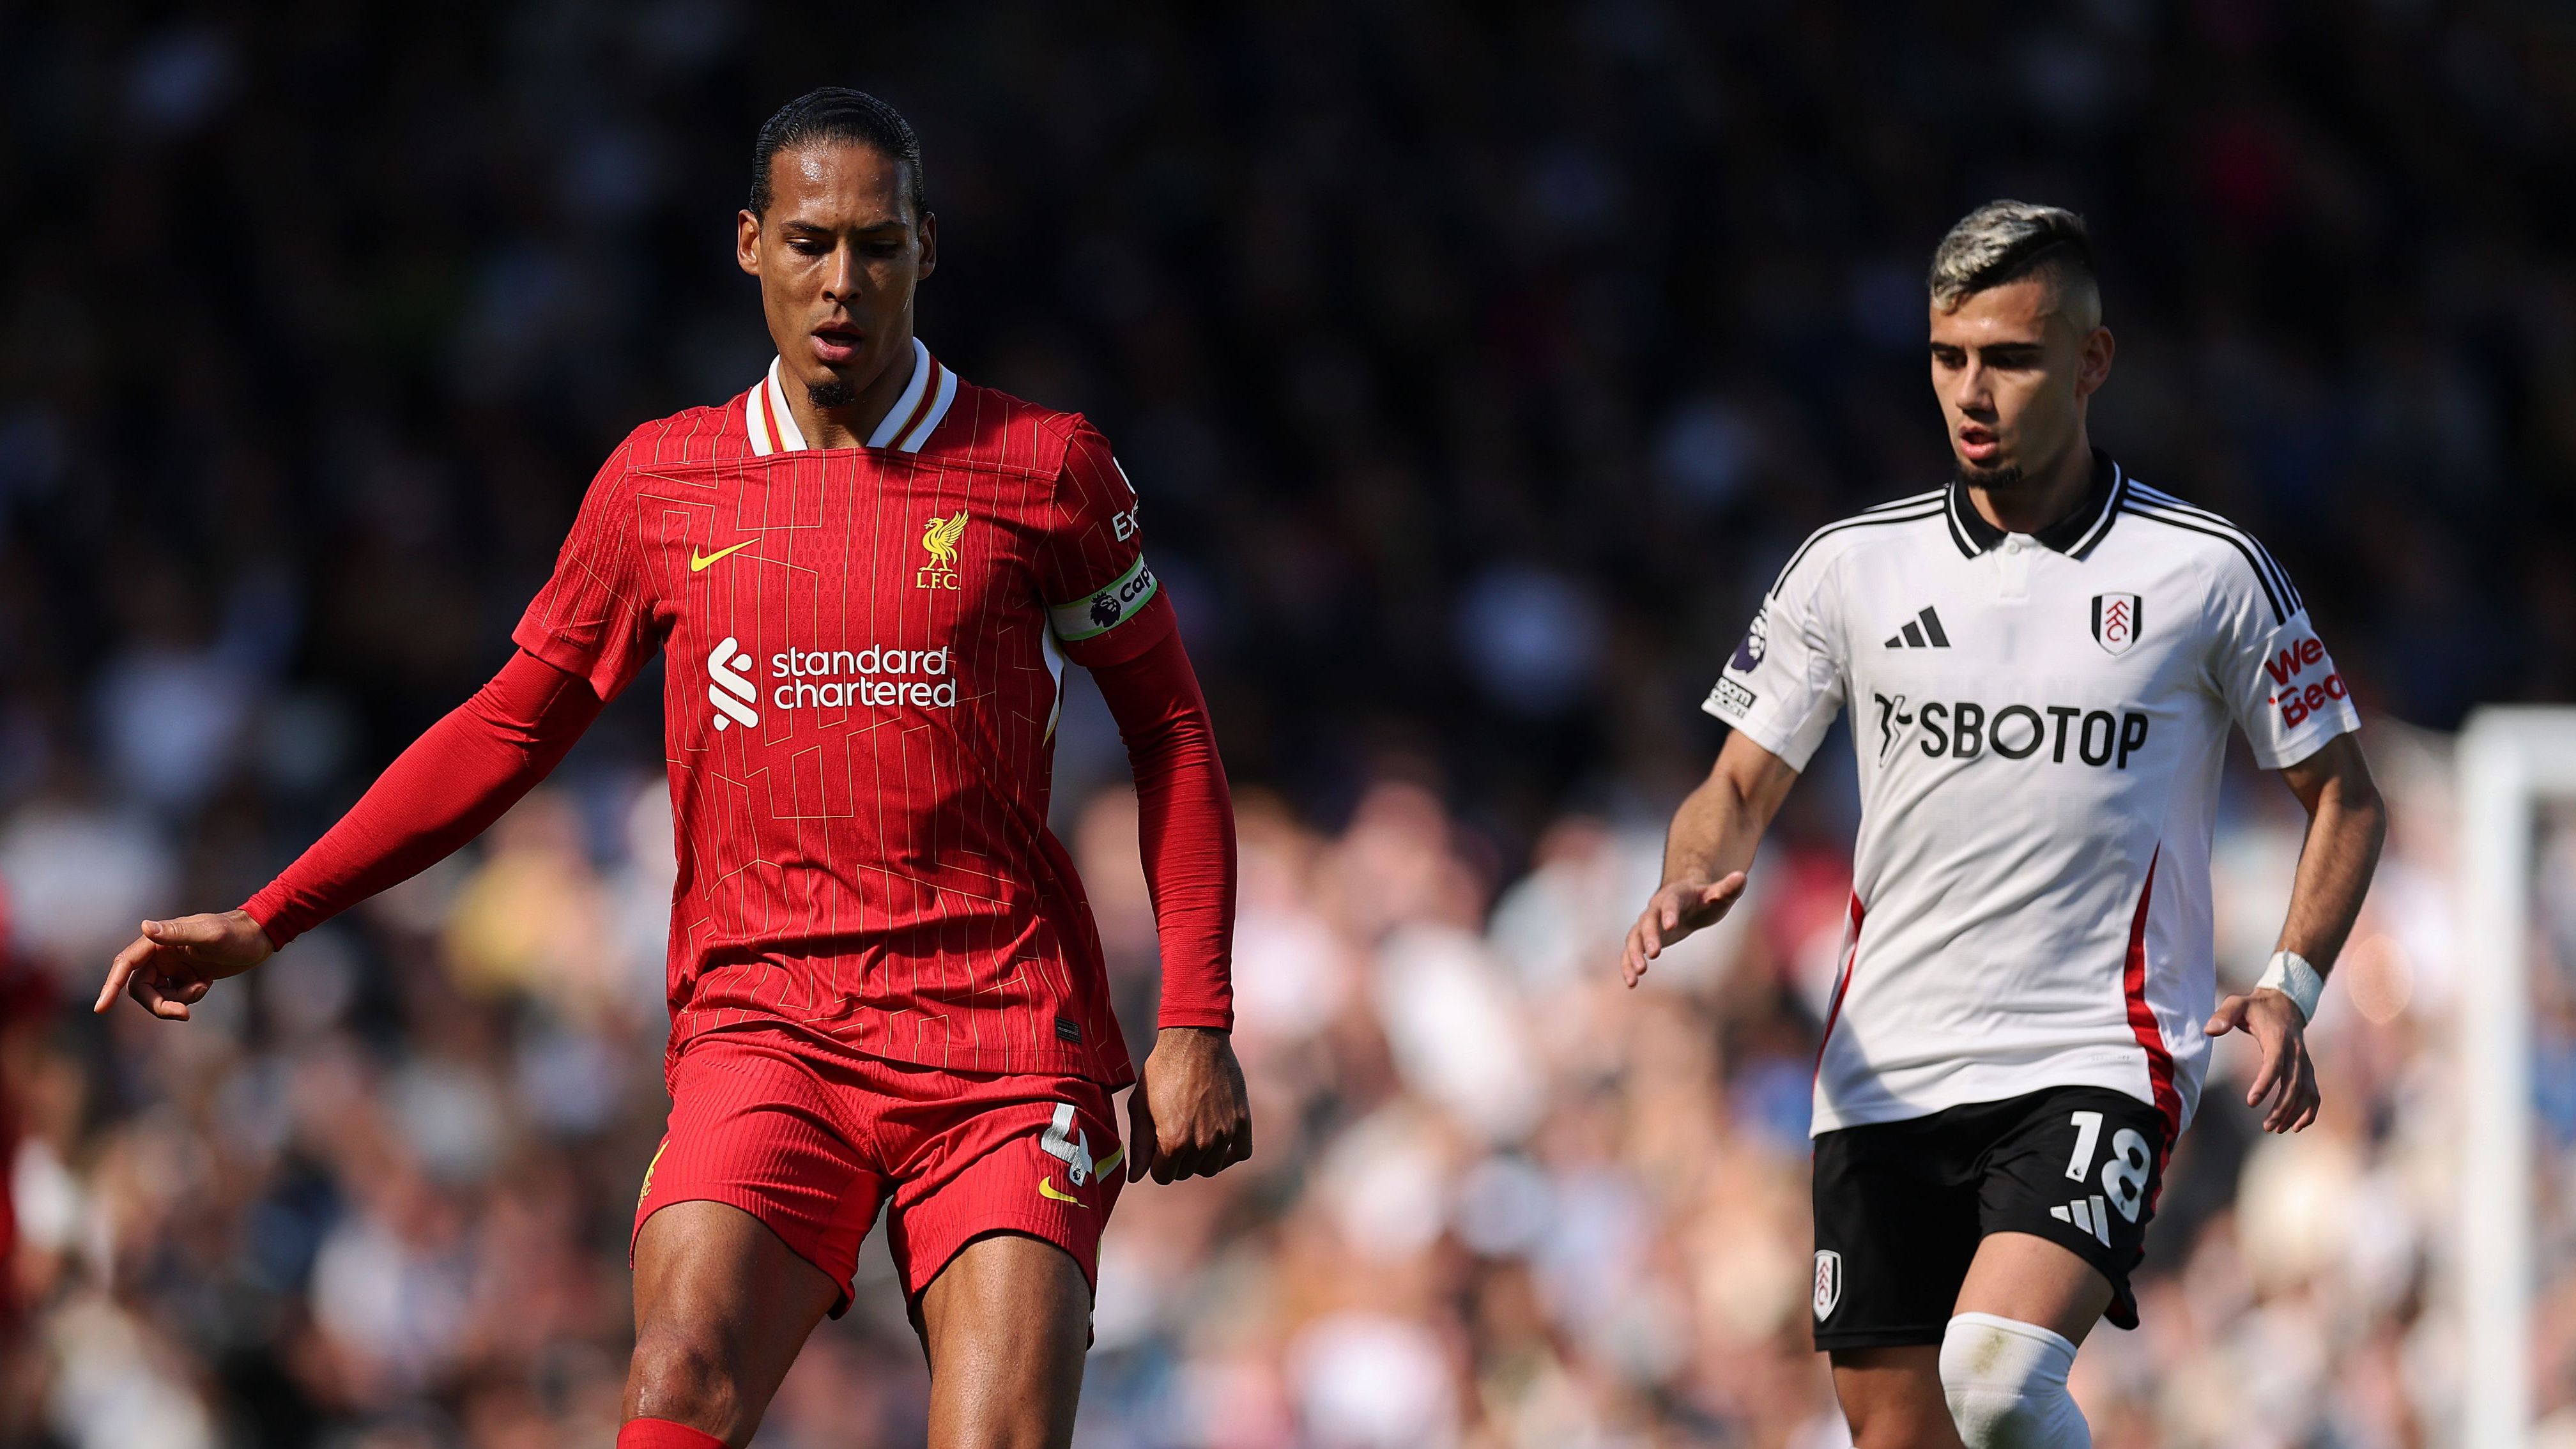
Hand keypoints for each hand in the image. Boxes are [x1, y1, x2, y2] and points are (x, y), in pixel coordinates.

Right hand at [95, 910, 273, 1020]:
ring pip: (158, 995)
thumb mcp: (209, 934)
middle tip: (184, 1014)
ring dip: (179, 1000)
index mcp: (157, 940)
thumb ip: (176, 932)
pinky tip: (206, 983)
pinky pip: (175, 996)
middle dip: (160, 1004)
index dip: (110, 985)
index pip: (125, 964)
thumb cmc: (235, 933)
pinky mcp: (183, 976)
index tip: (100, 1009)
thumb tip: (145, 927)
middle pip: (141, 988)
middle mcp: (159, 953)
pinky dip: (188, 997)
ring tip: (204, 986)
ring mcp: (171, 966)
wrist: (259, 938)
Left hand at [1125, 1026, 1251, 1183]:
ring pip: (1211, 1168)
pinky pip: (1240, 1153)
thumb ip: (1138, 1145)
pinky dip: (1229, 1153)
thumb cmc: (1162, 1070)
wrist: (1195, 1039)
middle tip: (1174, 1132)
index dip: (1156, 1162)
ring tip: (1193, 1133)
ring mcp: (1225, 1133)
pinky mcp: (1242, 1121)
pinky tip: (1217, 1139)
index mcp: (1173, 1142)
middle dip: (1176, 1159)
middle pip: (1187, 1173)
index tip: (1157, 1143)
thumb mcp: (1140, 1106)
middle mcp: (1202, 1143)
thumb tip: (1135, 1178)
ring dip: (1200, 1158)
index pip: (1163, 1176)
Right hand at [1621, 872, 1747, 986]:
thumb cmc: (1706, 898)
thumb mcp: (1720, 894)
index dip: (1669, 913)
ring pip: (1634, 937)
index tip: (1670, 926)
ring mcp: (1646, 924)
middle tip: (1654, 954)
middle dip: (1649, 937)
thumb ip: (1728, 888)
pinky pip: (1630, 950)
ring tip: (1638, 974)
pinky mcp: (1643, 939)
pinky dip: (1627, 965)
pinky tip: (1631, 983)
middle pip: (1648, 921)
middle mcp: (1655, 909)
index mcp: (1674, 896)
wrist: (1687, 899)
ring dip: (1633, 954)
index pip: (1670, 903)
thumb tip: (1741, 876)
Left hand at [2204, 987, 2318, 1131]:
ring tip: (2276, 1128)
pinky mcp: (2307, 1068)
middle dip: (2282, 1107)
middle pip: (2293, 1084)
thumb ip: (2224, 1016)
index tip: (2251, 1102)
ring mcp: (2305, 1061)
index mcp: (2278, 1038)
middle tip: (2266, 1126)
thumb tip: (2209, 1030)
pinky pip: (2314, 1092)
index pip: (2274, 1064)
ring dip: (2295, 1113)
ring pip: (2306, 1091)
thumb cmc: (2256, 1007)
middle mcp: (2296, 1052)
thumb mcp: (2237, 1004)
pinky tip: (2297, 1126)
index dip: (2264, 1083)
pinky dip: (2310, 1110)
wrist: (2285, 1002)